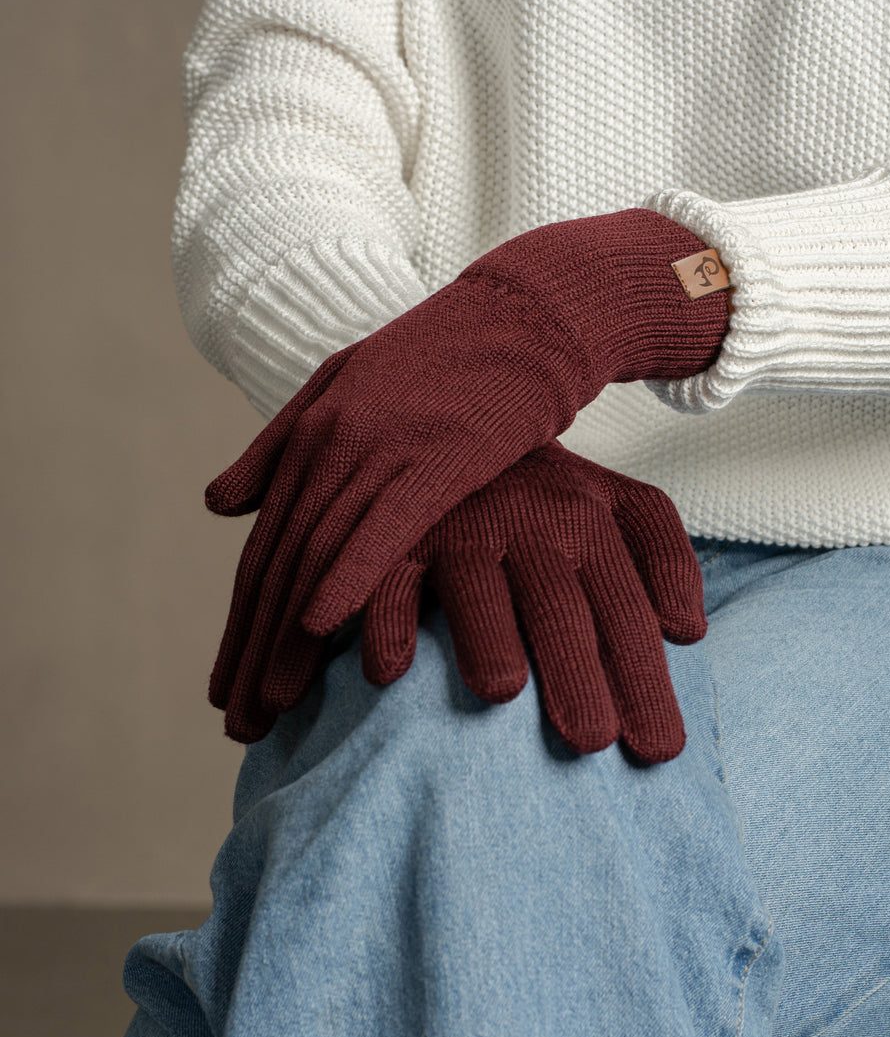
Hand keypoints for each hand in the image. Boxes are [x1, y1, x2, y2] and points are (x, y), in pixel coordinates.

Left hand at [205, 210, 726, 738]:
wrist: (526, 313)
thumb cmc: (452, 366)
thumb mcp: (351, 398)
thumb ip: (279, 448)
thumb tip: (217, 503)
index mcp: (309, 437)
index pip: (265, 551)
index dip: (243, 626)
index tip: (229, 687)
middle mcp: (328, 444)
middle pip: (278, 566)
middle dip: (252, 651)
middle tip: (235, 724)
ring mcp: (378, 447)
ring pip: (316, 558)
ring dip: (288, 639)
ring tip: (270, 708)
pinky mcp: (433, 454)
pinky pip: (380, 527)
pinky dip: (346, 576)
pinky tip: (322, 627)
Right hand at [361, 440, 706, 761]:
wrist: (459, 425)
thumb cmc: (545, 490)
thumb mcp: (614, 503)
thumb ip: (661, 556)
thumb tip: (688, 629)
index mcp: (588, 519)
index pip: (625, 605)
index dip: (644, 674)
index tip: (658, 748)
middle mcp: (529, 521)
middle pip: (559, 604)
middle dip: (578, 672)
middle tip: (592, 741)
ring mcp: (461, 526)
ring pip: (476, 585)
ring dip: (487, 636)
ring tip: (502, 694)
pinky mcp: (400, 537)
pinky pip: (388, 580)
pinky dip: (389, 621)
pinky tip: (390, 671)